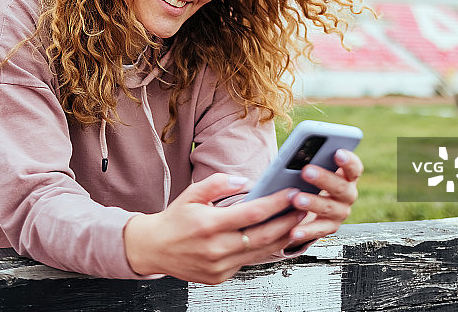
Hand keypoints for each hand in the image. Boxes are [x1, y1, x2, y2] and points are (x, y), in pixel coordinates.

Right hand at [123, 173, 304, 284]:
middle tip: (304, 208)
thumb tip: (246, 181)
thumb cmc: (175, 219)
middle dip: (288, 221)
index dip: (276, 203)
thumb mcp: (192, 194)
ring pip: (261, 252)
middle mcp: (215, 248)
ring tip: (297, 222)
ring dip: (283, 237)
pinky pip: (249, 262)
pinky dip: (264, 249)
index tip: (292, 193)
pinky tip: (276, 237)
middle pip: (263, 236)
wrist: (153, 249)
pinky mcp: (220, 277)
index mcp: (208, 224)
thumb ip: (219, 184)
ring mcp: (218, 266)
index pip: (252, 213)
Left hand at [286, 149, 362, 247]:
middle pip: (340, 187)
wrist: (309, 206)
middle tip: (306, 171)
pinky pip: (319, 230)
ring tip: (296, 199)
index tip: (338, 152)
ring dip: (313, 203)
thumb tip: (295, 153)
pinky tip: (293, 231)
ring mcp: (341, 212)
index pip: (354, 167)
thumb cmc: (309, 179)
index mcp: (347, 176)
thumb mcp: (313, 168)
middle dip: (323, 178)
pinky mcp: (330, 227)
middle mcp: (348, 194)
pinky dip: (306, 231)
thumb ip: (310, 160)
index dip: (348, 161)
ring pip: (329, 207)